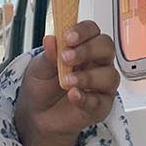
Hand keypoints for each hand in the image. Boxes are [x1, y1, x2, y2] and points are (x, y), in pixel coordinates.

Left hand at [15, 21, 119, 145]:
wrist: (37, 115)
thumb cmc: (43, 85)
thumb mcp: (40, 68)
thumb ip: (48, 55)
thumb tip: (51, 39)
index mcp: (83, 46)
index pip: (92, 30)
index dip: (83, 31)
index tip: (68, 37)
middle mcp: (97, 63)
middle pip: (106, 48)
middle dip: (88, 50)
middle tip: (67, 57)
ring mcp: (101, 85)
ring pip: (109, 75)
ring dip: (88, 77)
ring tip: (67, 82)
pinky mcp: (100, 106)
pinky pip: (101, 102)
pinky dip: (87, 98)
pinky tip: (73, 96)